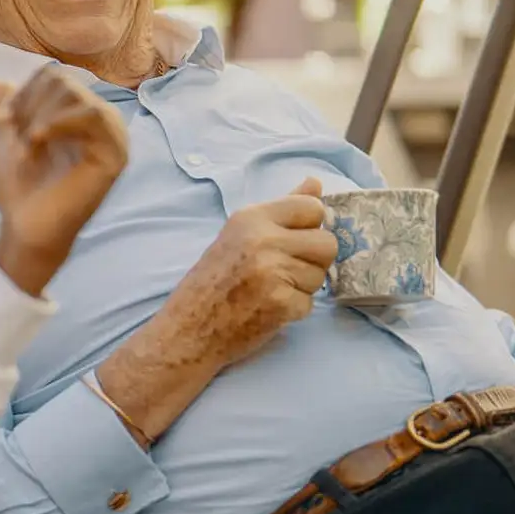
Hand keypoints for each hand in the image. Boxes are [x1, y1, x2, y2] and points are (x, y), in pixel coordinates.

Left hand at [0, 68, 128, 296]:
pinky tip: (36, 141)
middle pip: (62, 80)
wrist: (25, 226)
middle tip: (13, 134)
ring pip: (73, 94)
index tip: (3, 119)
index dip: (23, 92)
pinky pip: (91, 115)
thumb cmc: (21, 188)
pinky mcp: (116, 154)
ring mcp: (113, 137)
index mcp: (81, 115)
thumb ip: (9, 111)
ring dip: (39, 116)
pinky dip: (57, 122)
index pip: (53, 76)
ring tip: (26, 145)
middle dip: (28, 105)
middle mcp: (102, 121)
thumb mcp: (10, 140)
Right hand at [155, 177, 336, 370]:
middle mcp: (262, 240)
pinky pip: (310, 303)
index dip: (311, 227)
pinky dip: (293, 310)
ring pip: (320, 276)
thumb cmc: (211, 282)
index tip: (293, 241)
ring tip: (271, 291)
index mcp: (250, 218)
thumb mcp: (239, 235)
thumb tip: (315, 183)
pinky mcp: (280, 304)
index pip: (311, 207)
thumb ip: (280, 210)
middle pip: (327, 243)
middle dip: (314, 260)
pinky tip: (268, 309)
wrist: (187, 329)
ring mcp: (272, 273)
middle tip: (285, 271)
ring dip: (302, 287)